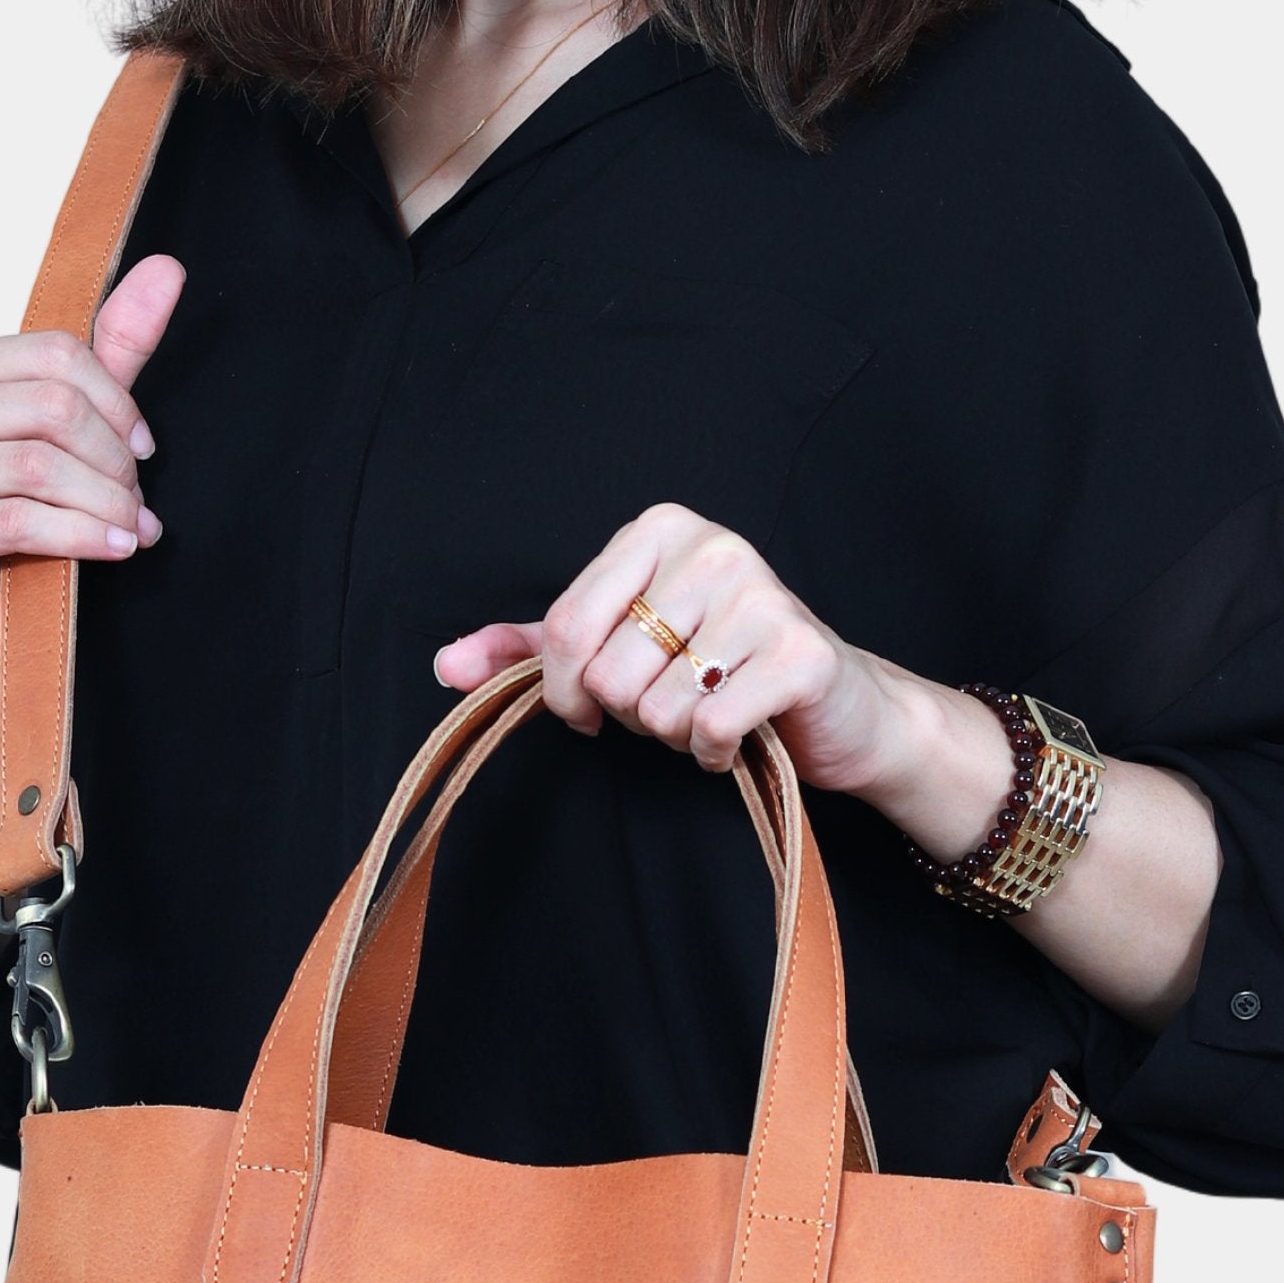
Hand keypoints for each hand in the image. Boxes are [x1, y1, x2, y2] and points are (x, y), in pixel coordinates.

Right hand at [0, 252, 185, 824]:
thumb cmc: (29, 522)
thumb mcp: (77, 429)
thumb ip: (116, 350)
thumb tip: (169, 267)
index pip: (55, 354)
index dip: (117, 403)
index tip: (143, 450)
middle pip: (51, 407)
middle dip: (114, 461)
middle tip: (137, 503)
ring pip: (39, 465)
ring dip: (107, 504)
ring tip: (133, 532)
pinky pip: (19, 520)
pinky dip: (83, 537)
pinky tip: (115, 551)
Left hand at [431, 504, 1012, 856]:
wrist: (838, 708)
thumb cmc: (720, 670)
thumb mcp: (620, 647)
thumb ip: (534, 650)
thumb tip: (445, 665)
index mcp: (660, 529)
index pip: (564, 627)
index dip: (564, 692)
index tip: (591, 709)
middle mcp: (712, 546)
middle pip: (607, 673)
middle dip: (630, 715)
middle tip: (675, 701)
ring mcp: (760, 595)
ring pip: (655, 708)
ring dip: (674, 736)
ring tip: (711, 712)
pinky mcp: (798, 653)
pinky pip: (707, 728)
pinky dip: (714, 753)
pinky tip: (740, 734)